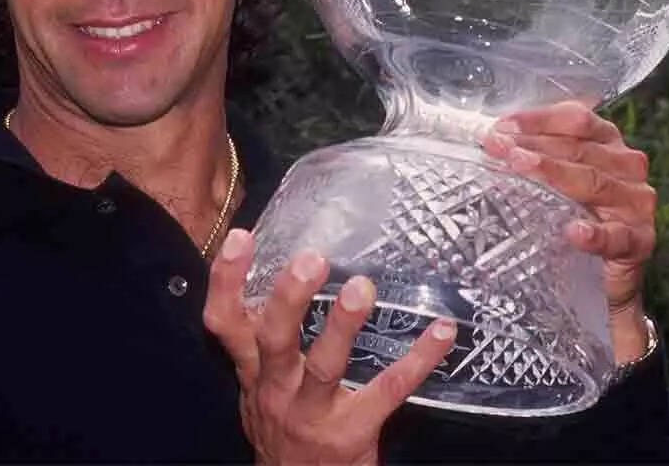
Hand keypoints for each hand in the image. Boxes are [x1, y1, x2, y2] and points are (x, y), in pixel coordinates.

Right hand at [204, 229, 455, 464]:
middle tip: (310, 260)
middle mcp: (276, 389)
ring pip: (324, 367)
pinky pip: (388, 390)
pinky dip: (419, 359)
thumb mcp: (258, 388)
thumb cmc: (282, 428)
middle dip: (288, 299)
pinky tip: (443, 332)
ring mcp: (313, 414)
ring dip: (342, 326)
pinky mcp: (353, 431)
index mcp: (253, 371)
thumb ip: (262, 343)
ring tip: (362, 288)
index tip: (243, 237)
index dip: (227, 281)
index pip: (226, 322)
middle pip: (273, 340)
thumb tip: (280, 271)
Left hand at [482, 100, 655, 362]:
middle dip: (534, 146)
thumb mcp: (555, 183)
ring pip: (595, 182)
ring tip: (522, 168)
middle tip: (499, 148)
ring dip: (555, 175)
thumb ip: (533, 159)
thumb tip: (487, 145)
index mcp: (607, 141)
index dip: (537, 120)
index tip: (501, 127)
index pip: (575, 120)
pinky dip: (595, 234)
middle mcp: (626, 164)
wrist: (605, 278)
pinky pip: (616, 236)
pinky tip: (574, 232)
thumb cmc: (575, 215)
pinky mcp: (640, 240)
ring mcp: (636, 202)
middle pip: (579, 148)